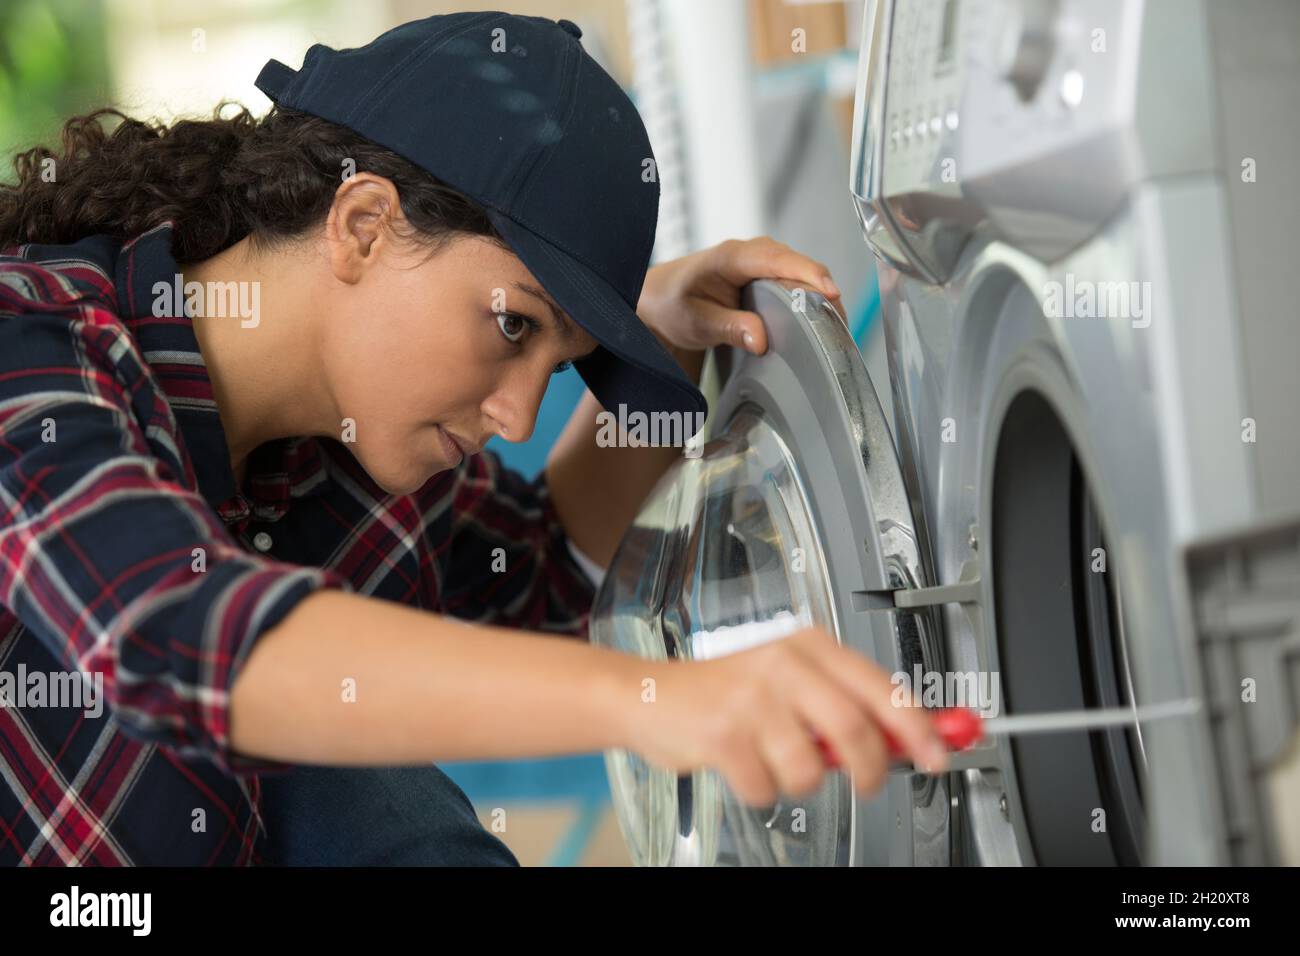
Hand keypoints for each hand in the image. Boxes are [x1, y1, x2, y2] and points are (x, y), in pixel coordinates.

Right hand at [627, 626, 948, 804]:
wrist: (652, 695)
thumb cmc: (726, 692)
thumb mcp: (792, 683)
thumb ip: (848, 706)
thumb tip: (911, 737)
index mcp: (808, 646)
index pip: (881, 687)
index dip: (919, 727)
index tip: (940, 753)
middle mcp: (784, 665)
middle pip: (856, 729)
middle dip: (871, 769)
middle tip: (868, 781)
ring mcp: (753, 699)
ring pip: (812, 769)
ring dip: (801, 780)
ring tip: (776, 760)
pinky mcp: (724, 734)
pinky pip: (768, 787)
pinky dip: (759, 788)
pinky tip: (742, 764)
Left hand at [637, 237, 847, 357]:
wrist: (661, 300)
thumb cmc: (672, 304)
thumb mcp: (695, 321)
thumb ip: (728, 327)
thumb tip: (761, 338)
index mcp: (731, 256)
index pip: (775, 258)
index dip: (805, 273)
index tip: (829, 291)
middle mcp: (751, 254)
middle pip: (797, 266)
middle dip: (823, 290)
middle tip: (841, 322)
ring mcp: (761, 265)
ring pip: (800, 275)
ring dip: (821, 297)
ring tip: (838, 328)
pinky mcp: (767, 279)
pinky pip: (795, 284)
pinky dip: (811, 301)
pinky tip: (822, 323)